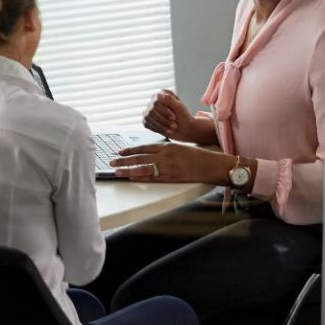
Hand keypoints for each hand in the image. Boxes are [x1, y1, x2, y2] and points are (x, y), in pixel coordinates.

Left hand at [108, 142, 237, 184]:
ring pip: (143, 167)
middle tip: (112, 162)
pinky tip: (131, 178)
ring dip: (128, 169)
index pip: (144, 147)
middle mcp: (166, 155)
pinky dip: (140, 177)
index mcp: (167, 146)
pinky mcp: (172, 177)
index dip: (130, 150)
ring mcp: (168, 167)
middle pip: (140, 157)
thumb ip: (166, 150)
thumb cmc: (198, 157)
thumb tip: (152, 154)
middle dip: (123, 160)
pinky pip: (153, 177)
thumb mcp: (180, 148)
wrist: (212, 165)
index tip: (120, 152)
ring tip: (116, 172)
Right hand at [142, 89, 214, 143]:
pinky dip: (158, 129)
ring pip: (148, 117)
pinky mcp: (148, 119)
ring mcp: (149, 110)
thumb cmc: (184, 117)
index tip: (174, 118)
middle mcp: (154, 100)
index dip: (164, 111)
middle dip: (164, 120)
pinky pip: (147, 124)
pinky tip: (167, 130)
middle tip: (174, 125)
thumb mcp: (179, 107)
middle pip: (151, 110)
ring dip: (161, 126)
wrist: (185, 129)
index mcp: (163, 94)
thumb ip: (170, 100)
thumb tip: (158, 95)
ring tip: (172, 129)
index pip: (157, 101)